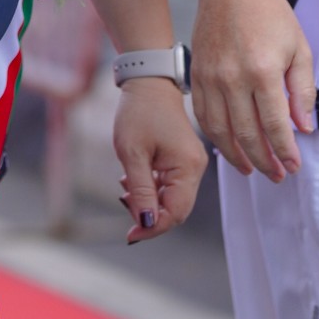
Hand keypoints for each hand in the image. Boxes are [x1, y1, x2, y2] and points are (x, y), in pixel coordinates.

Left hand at [113, 76, 208, 243]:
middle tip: (123, 201)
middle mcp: (195, 169)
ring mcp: (190, 165)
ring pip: (171, 199)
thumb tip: (146, 224)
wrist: (148, 82)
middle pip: (175, 209)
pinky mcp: (182, 160)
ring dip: (147, 201)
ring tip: (125, 186)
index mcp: (187, 167)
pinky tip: (133, 178)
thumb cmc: (139, 112)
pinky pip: (169, 186)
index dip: (153, 228)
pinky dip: (150, 188)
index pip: (176, 213)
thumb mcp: (132, 152)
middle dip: (148, 214)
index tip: (130, 235)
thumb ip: (140, 190)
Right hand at [190, 0, 314, 180]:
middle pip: (247, 135)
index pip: (276, 126)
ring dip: (237, 157)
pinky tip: (228, 146)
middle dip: (264, 162)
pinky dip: (215, 136)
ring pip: (221, 131)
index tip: (293, 166)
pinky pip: (203, 115)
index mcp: (263, 71)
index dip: (286, 152)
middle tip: (277, 175)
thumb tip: (304, 128)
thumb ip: (303, 91)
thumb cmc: (271, 15)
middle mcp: (233, 77)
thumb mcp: (300, 50)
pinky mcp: (197, 74)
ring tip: (251, 170)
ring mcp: (211, 77)